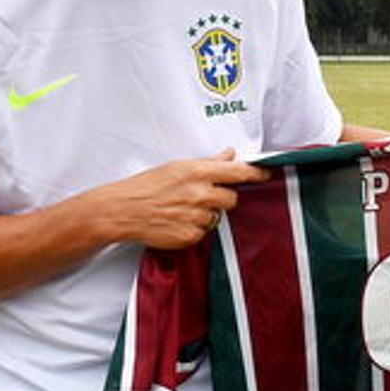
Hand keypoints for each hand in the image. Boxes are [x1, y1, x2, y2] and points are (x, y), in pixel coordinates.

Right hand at [91, 149, 269, 249]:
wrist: (124, 210)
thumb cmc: (147, 186)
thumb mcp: (177, 166)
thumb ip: (208, 163)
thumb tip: (229, 155)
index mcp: (197, 173)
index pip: (237, 172)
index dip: (255, 174)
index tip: (265, 174)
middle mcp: (200, 194)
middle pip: (231, 199)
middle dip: (222, 199)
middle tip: (203, 197)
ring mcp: (196, 217)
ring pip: (217, 218)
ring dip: (207, 215)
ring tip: (184, 209)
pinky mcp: (191, 236)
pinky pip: (204, 233)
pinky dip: (195, 229)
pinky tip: (178, 221)